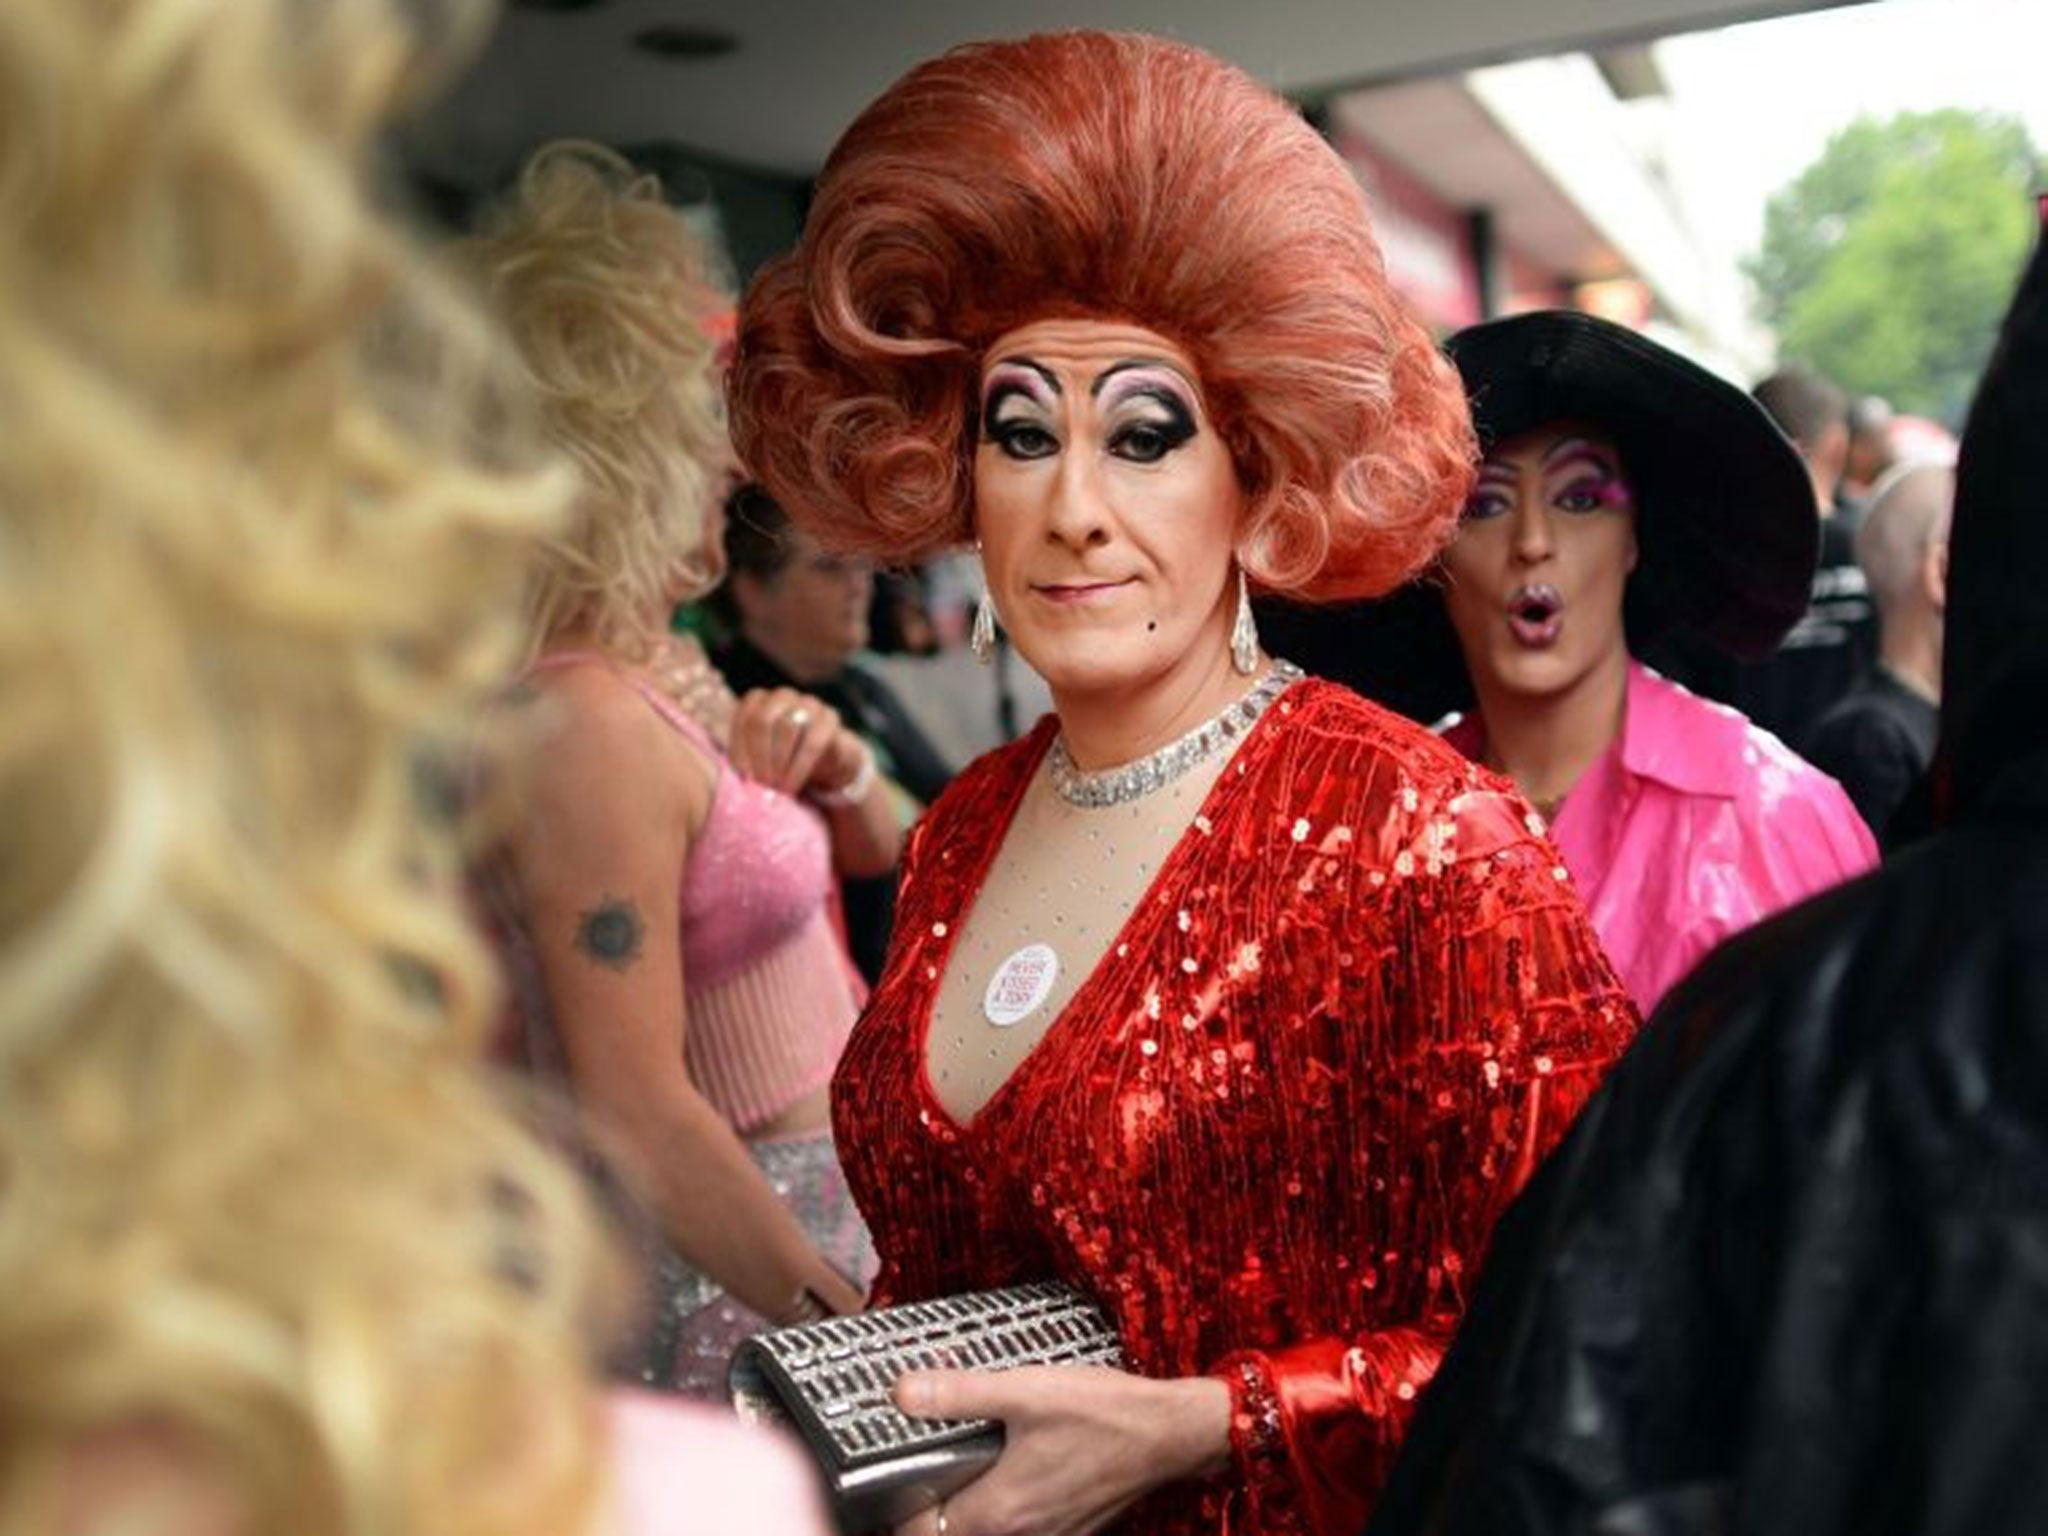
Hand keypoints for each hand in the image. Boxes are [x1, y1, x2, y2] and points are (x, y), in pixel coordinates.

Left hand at [727, 687, 863, 797]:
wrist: (827, 762)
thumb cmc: (785, 761)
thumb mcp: (760, 760)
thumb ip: (746, 763)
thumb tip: (737, 781)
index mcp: (759, 701)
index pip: (743, 719)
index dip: (740, 750)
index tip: (742, 777)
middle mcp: (783, 696)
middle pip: (762, 720)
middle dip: (759, 756)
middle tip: (761, 783)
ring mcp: (809, 704)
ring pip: (787, 727)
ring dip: (778, 762)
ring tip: (776, 787)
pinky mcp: (830, 720)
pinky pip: (812, 742)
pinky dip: (798, 767)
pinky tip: (791, 785)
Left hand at [889, 1366, 1229, 1535]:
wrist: (1171, 1433)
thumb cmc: (1101, 1413)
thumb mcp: (1022, 1390)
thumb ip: (957, 1393)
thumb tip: (901, 1392)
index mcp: (998, 1512)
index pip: (922, 1533)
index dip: (899, 1509)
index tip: (892, 1473)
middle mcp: (1022, 1535)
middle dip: (930, 1509)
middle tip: (922, 1464)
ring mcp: (1052, 1535)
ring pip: (990, 1532)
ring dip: (970, 1507)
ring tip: (962, 1462)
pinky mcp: (1074, 1526)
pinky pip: (1025, 1526)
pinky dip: (1007, 1505)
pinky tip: (1014, 1464)